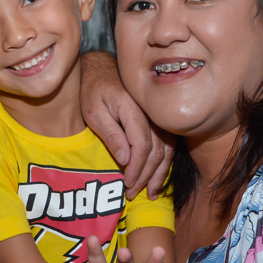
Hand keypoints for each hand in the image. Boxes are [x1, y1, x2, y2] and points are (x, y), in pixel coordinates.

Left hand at [80, 51, 172, 198]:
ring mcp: (157, 117)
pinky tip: (157, 178)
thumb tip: (126, 159)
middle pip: (157, 151)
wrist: (103, 68)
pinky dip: (163, 163)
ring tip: (150, 193)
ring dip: (158, 174)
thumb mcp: (94, 111)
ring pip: (166, 150)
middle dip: (145, 176)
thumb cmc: (94, 89)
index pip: (142, 146)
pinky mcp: (158, 121)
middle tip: (132, 193)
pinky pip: (168, 145)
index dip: (136, 169)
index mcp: (134, 109)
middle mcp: (151, 114)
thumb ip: (111, 134)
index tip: (127, 185)